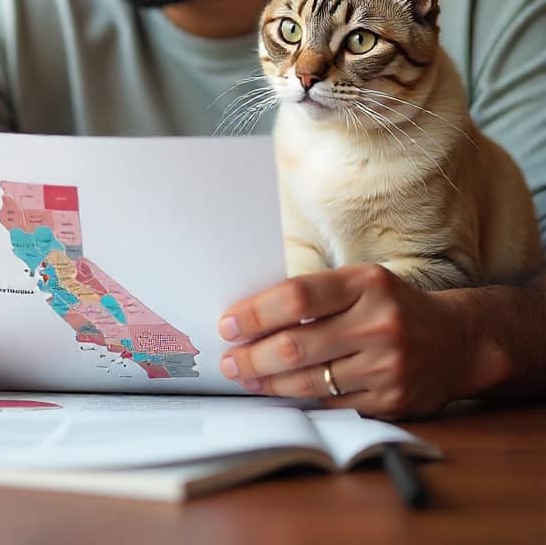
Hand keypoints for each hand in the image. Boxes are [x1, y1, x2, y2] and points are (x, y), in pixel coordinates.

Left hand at [217, 263, 470, 418]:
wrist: (459, 341)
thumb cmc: (392, 306)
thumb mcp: (360, 283)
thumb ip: (315, 294)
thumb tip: (252, 315)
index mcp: (366, 284)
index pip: (296, 297)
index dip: (255, 313)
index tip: (227, 324)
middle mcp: (379, 324)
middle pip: (296, 345)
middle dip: (252, 356)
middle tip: (229, 361)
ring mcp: (388, 366)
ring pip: (310, 381)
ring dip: (269, 382)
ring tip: (246, 377)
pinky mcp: (393, 402)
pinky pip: (333, 404)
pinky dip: (302, 400)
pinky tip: (281, 393)